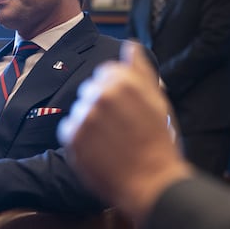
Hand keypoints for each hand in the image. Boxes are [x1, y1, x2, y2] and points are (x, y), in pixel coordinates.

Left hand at [58, 41, 190, 223]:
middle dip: (101, 104)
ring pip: (80, 109)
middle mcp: (101, 94)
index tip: (126, 109)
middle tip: (120, 127)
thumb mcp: (157, 101)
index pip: (105, 73)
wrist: (151, 183)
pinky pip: (70, 129)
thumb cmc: (159, 142)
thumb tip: (130, 45)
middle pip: (90, 89)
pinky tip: (100, 150)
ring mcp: (85, 116)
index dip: (116, 91)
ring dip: (91, 121)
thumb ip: (140, 70)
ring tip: (111, 141)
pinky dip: (81, 138)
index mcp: (124, 81)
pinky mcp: (73, 137)